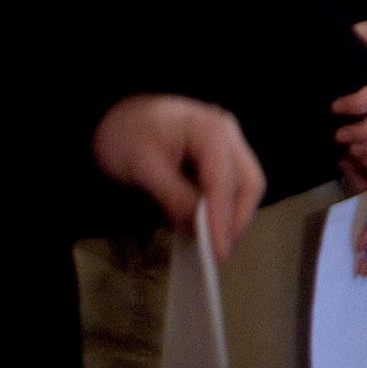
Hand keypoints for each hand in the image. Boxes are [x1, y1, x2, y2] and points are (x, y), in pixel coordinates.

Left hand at [91, 94, 265, 264]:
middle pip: (249, 182)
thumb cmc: (127, 135)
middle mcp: (229, 134)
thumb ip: (172, 196)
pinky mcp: (222, 156)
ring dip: (232, 216)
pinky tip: (207, 224)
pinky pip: (232, 185)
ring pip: (246, 186)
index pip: (223, 181)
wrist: (117, 115)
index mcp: (211, 130)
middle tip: (217, 252)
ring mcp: (228, 144)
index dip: (222, 219)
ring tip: (211, 242)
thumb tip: (197, 227)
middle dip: (236, 220)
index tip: (217, 253)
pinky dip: (223, 208)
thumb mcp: (142, 166)